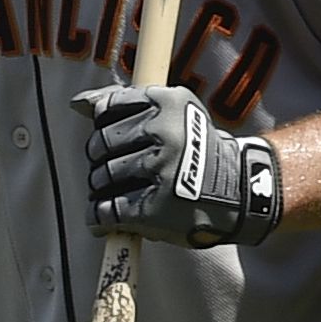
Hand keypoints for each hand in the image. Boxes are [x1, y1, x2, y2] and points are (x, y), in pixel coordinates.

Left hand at [72, 84, 282, 247]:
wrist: (243, 193)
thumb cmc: (198, 153)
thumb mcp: (173, 115)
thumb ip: (126, 106)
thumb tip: (78, 103)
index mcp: (169, 102)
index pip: (108, 109)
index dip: (105, 127)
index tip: (117, 139)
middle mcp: (165, 132)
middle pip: (100, 144)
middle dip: (101, 160)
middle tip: (120, 171)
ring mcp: (160, 169)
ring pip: (100, 177)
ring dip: (102, 189)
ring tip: (122, 193)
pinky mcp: (154, 206)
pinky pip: (106, 210)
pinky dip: (99, 217)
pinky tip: (105, 219)